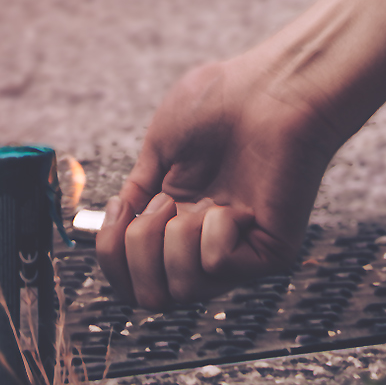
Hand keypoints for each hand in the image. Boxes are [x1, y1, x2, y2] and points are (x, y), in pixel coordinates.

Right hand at [98, 57, 339, 307]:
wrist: (273, 87)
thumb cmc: (221, 102)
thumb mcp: (160, 146)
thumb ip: (137, 193)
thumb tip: (120, 229)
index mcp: (175, 222)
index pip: (131, 278)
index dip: (111, 254)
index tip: (121, 208)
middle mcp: (201, 245)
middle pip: (149, 297)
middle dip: (140, 249)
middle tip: (167, 202)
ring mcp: (235, 252)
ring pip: (180, 289)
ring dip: (178, 238)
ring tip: (204, 199)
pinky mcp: (267, 254)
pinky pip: (217, 264)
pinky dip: (216, 230)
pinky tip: (239, 205)